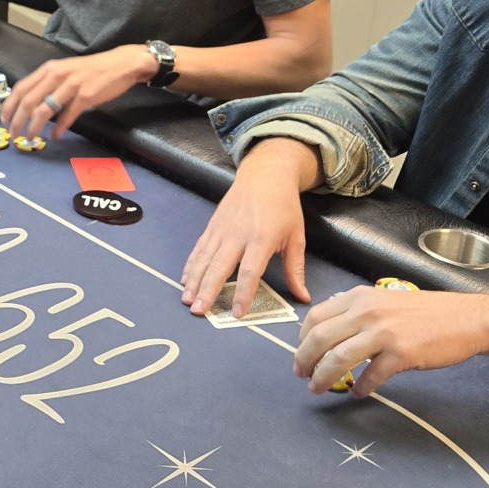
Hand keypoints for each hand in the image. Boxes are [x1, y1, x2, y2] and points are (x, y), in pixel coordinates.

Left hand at [2, 45, 151, 139]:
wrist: (121, 64)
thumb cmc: (91, 69)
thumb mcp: (65, 70)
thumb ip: (48, 83)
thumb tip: (31, 103)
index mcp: (49, 68)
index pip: (21, 87)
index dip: (10, 105)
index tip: (4, 119)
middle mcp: (57, 75)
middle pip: (28, 101)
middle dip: (18, 120)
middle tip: (13, 134)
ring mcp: (71, 85)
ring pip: (44, 110)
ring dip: (34, 127)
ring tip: (31, 138)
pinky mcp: (86, 96)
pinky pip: (67, 116)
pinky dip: (58, 129)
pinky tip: (54, 136)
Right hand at [180, 139, 314, 316]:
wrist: (264, 175)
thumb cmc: (283, 207)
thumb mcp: (296, 236)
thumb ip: (295, 269)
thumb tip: (303, 297)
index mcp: (262, 238)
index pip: (250, 271)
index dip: (243, 293)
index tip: (237, 312)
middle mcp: (238, 234)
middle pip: (219, 266)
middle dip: (208, 290)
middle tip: (199, 310)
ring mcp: (222, 229)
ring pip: (204, 259)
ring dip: (194, 281)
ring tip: (188, 300)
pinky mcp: (212, 226)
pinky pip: (199, 249)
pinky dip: (190, 265)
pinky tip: (185, 280)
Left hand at [295, 288, 488, 396]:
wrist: (466, 318)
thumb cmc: (425, 312)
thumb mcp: (384, 300)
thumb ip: (358, 312)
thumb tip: (330, 333)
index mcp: (359, 297)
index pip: (315, 316)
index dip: (301, 339)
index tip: (301, 353)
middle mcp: (367, 311)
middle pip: (319, 338)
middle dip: (304, 360)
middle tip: (301, 375)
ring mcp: (384, 332)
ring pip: (339, 358)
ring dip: (323, 377)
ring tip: (318, 388)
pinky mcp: (402, 353)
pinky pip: (371, 376)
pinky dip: (360, 387)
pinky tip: (358, 392)